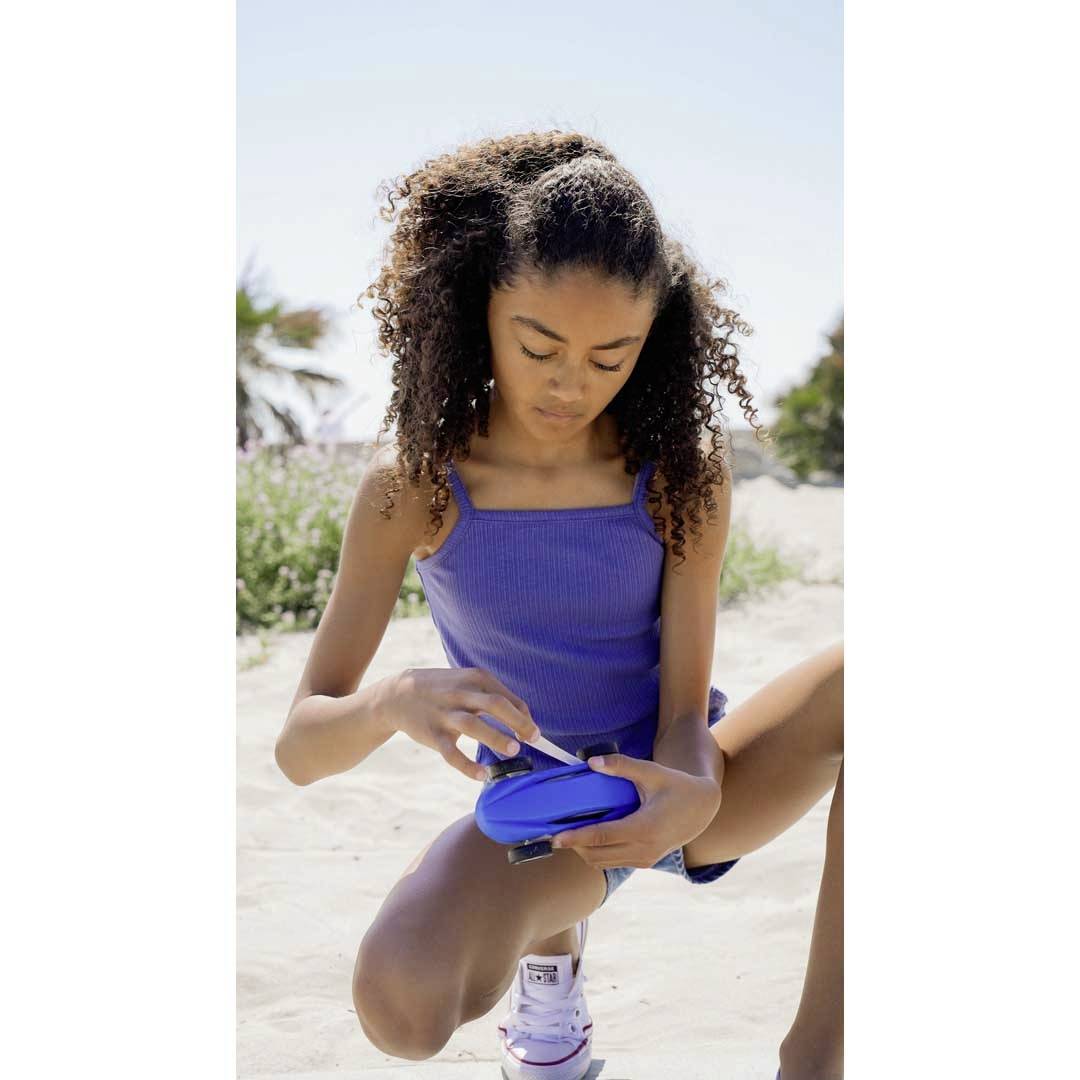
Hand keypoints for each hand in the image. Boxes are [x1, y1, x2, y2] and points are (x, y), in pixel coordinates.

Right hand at [382, 666, 539, 780]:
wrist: (398, 694)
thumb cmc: (444, 690)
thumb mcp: (467, 682)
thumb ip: (494, 697)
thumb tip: (525, 719)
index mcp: (474, 679)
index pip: (506, 697)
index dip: (523, 716)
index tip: (533, 733)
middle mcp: (460, 693)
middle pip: (494, 704)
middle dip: (517, 721)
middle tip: (534, 739)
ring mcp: (445, 714)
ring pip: (473, 725)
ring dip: (495, 737)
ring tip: (513, 751)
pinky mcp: (432, 734)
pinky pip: (451, 752)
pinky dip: (467, 765)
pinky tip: (482, 775)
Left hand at [551, 753, 722, 869]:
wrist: (702, 808)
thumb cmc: (676, 786)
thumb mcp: (651, 772)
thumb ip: (622, 766)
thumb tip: (592, 762)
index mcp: (645, 828)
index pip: (602, 837)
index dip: (576, 837)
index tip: (555, 837)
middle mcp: (644, 850)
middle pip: (597, 855)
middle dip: (574, 845)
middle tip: (555, 831)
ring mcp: (645, 859)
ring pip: (603, 862)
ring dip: (584, 850)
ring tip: (569, 832)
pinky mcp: (645, 862)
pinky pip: (613, 862)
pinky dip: (597, 852)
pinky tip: (589, 836)